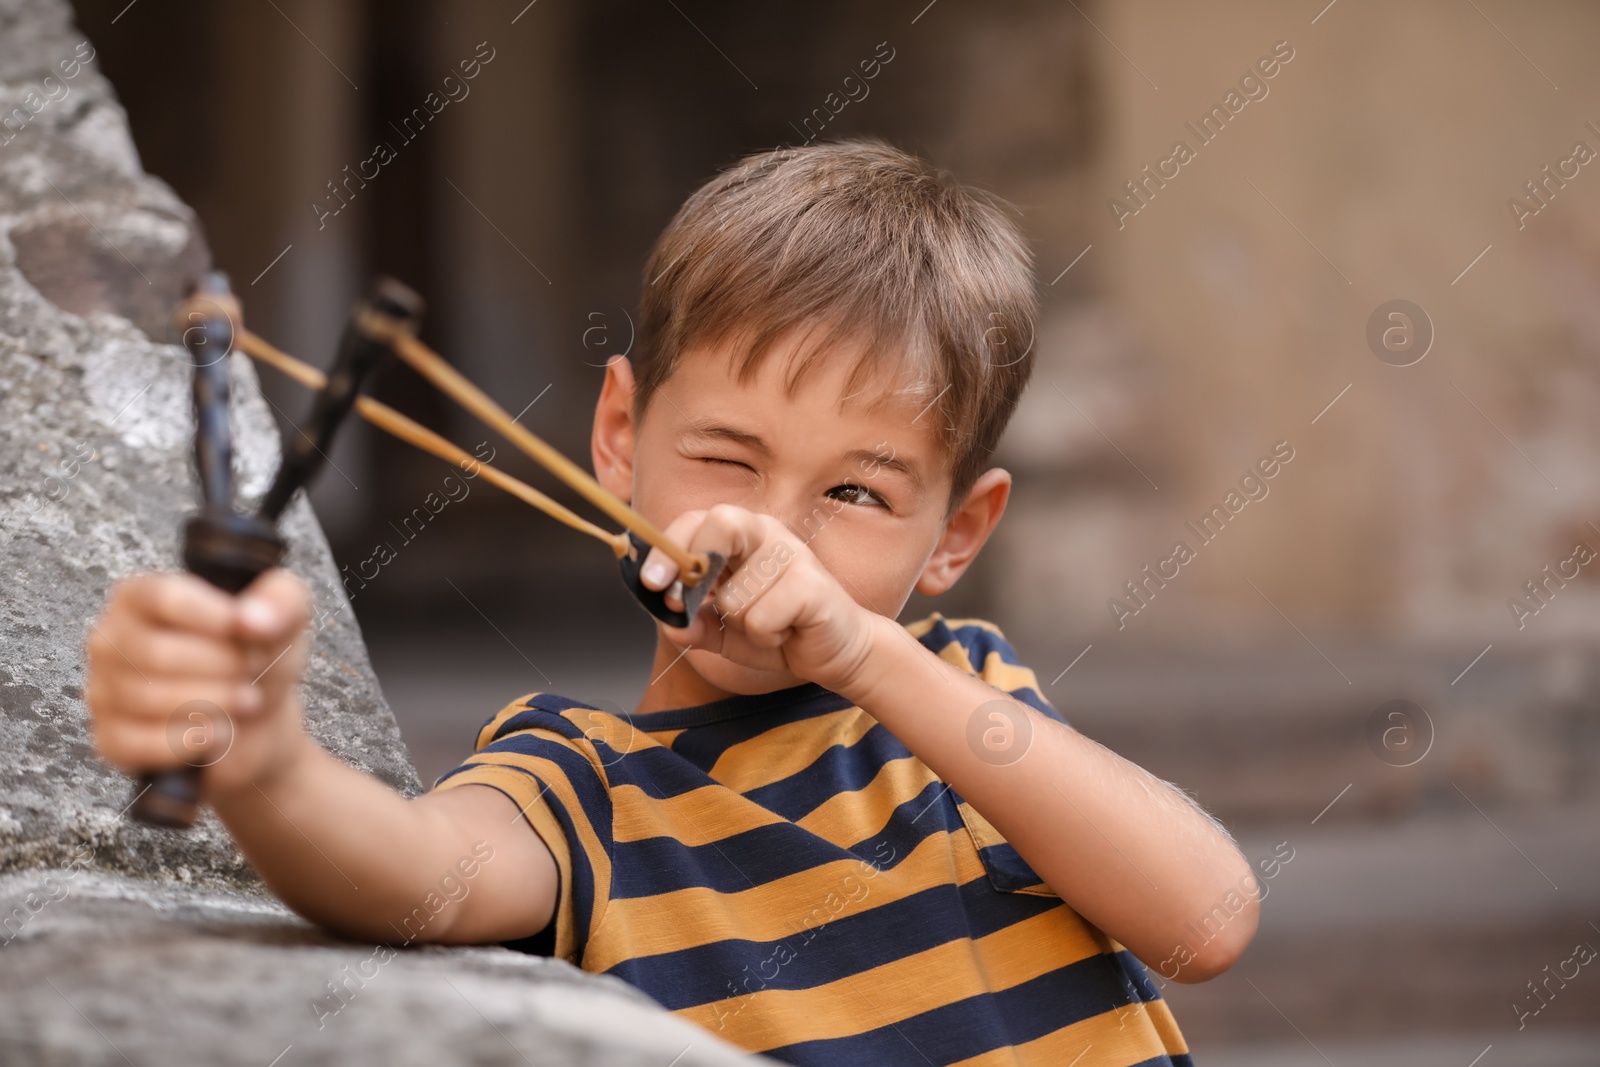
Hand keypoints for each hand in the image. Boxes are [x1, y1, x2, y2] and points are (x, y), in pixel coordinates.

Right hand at [85, 568, 312, 799]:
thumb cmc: (258, 654)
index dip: (214, 618)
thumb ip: (280, 600)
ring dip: (213, 703)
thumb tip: (253, 619)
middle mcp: (111, 638)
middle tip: (253, 670)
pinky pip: (136, 743)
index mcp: (142, 595)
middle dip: (221, 666)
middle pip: (155, 652)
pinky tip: (218, 733)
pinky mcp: (111, 739)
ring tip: (247, 700)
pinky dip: (188, 742)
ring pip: (147, 698)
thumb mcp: (284, 617)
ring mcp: (104, 690)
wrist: (258, 717)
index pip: (161, 597)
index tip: (252, 632)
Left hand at [638, 504, 883, 694]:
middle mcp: (767, 534)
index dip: (667, 549)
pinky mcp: (813, 584)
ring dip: (739, 624)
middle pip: (721, 523)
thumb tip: (667, 621)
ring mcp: (793, 555)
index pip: (695, 521)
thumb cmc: (778, 630)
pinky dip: (765, 638)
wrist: (837, 651)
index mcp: (740, 536)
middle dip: (695, 567)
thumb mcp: (723, 632)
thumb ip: (693, 625)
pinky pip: (759, 619)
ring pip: (732, 596)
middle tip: (688, 603)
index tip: (650, 582)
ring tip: (766, 625)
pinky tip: (786, 631)